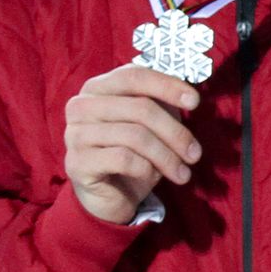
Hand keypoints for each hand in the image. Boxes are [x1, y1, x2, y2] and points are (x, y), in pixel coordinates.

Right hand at [63, 64, 200, 223]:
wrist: (111, 196)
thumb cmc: (134, 153)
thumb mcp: (153, 124)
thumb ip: (163, 103)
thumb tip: (188, 94)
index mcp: (98, 87)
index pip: (134, 75)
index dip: (167, 86)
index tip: (195, 102)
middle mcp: (81, 106)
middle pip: (141, 108)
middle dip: (176, 133)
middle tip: (195, 154)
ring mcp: (75, 134)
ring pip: (135, 136)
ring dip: (166, 156)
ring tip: (181, 172)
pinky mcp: (77, 162)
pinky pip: (123, 159)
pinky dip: (146, 169)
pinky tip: (152, 177)